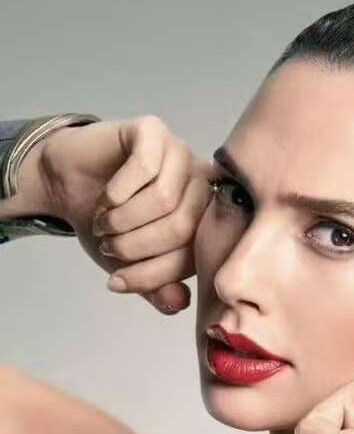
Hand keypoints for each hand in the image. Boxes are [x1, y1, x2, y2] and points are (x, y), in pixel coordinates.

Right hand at [36, 115, 210, 313]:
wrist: (68, 185)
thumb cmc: (109, 225)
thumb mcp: (132, 267)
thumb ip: (158, 289)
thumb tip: (177, 303)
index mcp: (205, 218)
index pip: (194, 255)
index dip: (154, 275)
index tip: (119, 281)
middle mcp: (201, 183)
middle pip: (182, 227)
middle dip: (137, 248)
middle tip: (110, 249)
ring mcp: (179, 153)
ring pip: (165, 199)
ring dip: (125, 221)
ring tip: (106, 225)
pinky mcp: (153, 130)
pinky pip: (145, 166)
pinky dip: (119, 192)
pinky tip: (106, 199)